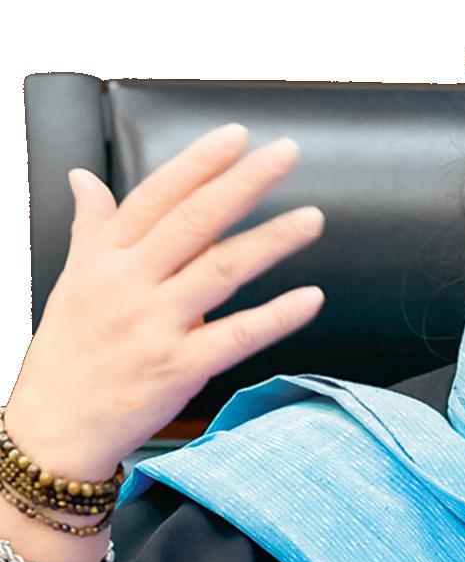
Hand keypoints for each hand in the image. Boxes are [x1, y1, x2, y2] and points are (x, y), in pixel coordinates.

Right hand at [5, 122, 326, 481]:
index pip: (156, 196)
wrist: (54, 425)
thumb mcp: (73, 279)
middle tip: (286, 155)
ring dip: (272, 241)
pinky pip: (238, 336)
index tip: (236, 136)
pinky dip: (277, 316)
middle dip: (244, 183)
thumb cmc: (70, 351)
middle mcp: (129, 284)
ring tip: (312, 218)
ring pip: (222, 270)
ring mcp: (155, 325)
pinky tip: (311, 298)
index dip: (198, 163)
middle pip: (195, 222)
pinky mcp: (179, 367)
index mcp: (105, 257)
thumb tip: (84, 177)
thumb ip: (91, 226)